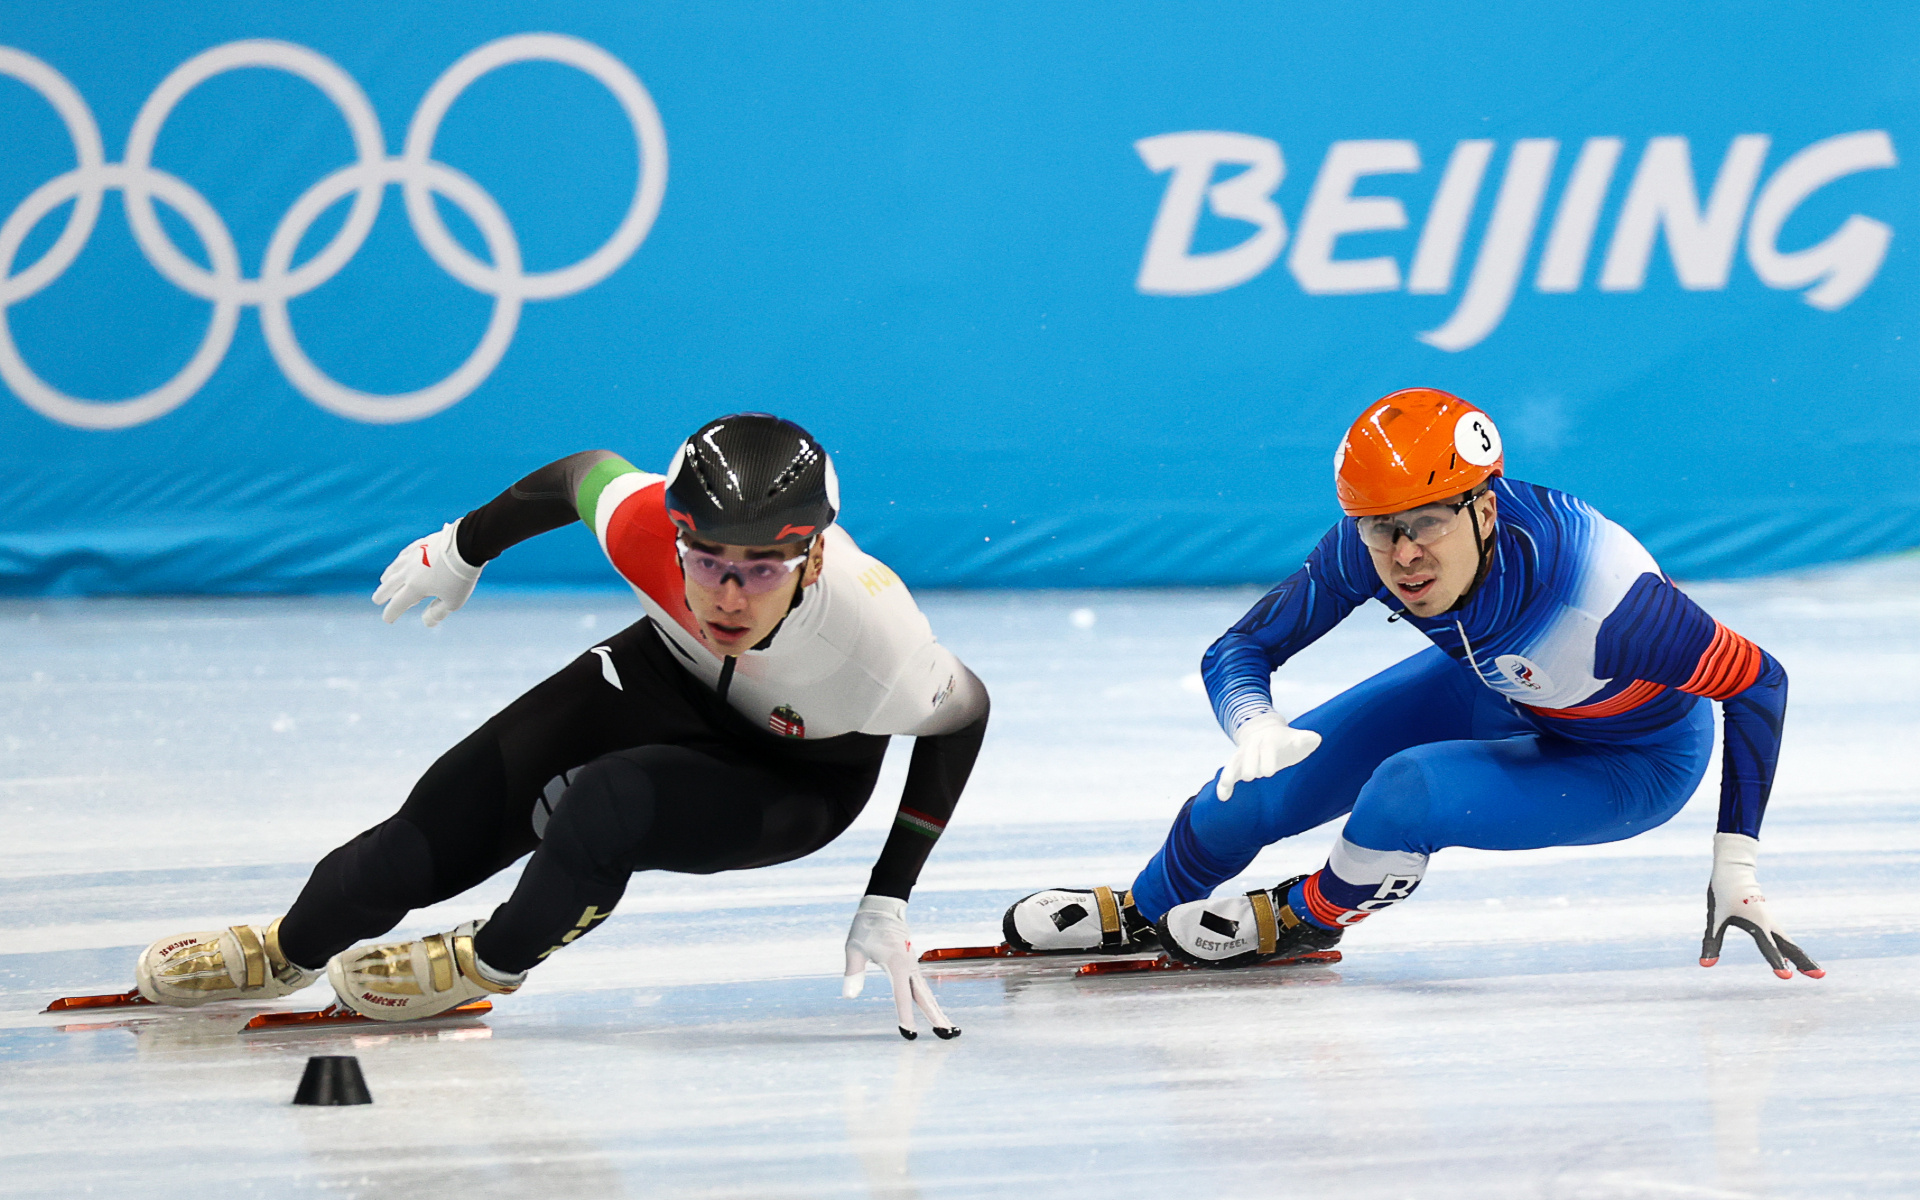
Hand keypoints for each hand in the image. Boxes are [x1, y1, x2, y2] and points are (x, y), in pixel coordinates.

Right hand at [372, 521, 481, 626]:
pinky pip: (405, 554)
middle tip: (377, 599)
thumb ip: (437, 612)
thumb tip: (427, 623)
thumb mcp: (453, 601)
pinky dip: (399, 561)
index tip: (387, 619)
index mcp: (415, 588)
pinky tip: (400, 561)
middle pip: (391, 585)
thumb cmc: (461, 576)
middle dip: (383, 594)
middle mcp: (409, 572)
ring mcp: (414, 556)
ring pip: (395, 568)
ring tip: (384, 580)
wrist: (466, 545)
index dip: (391, 613)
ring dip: (388, 576)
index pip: (398, 604)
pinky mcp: (421, 544)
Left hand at [841, 895, 959, 1040]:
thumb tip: (850, 997)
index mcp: (895, 963)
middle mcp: (908, 966)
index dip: (905, 1015)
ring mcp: (912, 965)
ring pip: (926, 993)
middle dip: (935, 1017)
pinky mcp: (911, 965)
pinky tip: (933, 1012)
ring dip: (936, 1011)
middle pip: (924, 997)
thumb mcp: (854, 948)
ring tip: (948, 1029)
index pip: (902, 995)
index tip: (909, 1033)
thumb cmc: (866, 927)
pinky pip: (921, 987)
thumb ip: (853, 972)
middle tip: (947, 1035)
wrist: (883, 907)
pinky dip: (929, 1001)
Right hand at [1216, 712, 1321, 799]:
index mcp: (1269, 740)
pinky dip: (1224, 784)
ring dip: (1229, 773)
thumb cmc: (1286, 740)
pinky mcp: (1237, 765)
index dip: (1267, 759)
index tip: (1269, 773)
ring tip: (1226, 785)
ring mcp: (1243, 754)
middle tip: (1251, 777)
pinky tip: (1222, 797)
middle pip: (1248, 754)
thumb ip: (1305, 739)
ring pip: (1234, 762)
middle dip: (1249, 764)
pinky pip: (1228, 772)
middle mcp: (1253, 746)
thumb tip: (1316, 739)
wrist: (1266, 731)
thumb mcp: (1296, 738)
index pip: (1267, 748)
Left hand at [1701, 832, 1822, 978]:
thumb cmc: (1723, 892)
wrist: (1734, 869)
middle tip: (1820, 976)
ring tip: (1813, 972)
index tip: (1788, 977)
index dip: (1777, 963)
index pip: (1769, 948)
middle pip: (1791, 946)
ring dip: (1802, 957)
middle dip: (1805, 962)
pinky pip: (1782, 937)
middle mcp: (1768, 923)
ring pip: (1789, 942)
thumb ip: (1712, 942)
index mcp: (1757, 923)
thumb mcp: (1714, 918)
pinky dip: (1791, 949)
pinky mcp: (1768, 919)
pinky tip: (1791, 958)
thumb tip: (1705, 965)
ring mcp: (1770, 921)